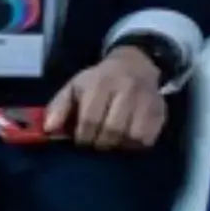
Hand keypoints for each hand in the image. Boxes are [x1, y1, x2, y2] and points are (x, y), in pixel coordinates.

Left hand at [43, 47, 167, 149]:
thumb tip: (49, 129)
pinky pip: (147, 140)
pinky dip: (136, 144)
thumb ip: (58, 107)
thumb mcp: (75, 87)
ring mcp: (147, 101)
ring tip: (113, 140)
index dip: (83, 137)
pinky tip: (128, 137)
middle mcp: (127, 90)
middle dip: (100, 143)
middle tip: (97, 142)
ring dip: (119, 146)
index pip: (90, 120)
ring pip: (131, 138)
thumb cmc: (100, 81)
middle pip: (112, 131)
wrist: (135, 65)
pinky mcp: (160, 111)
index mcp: (101, 83)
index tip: (81, 140)